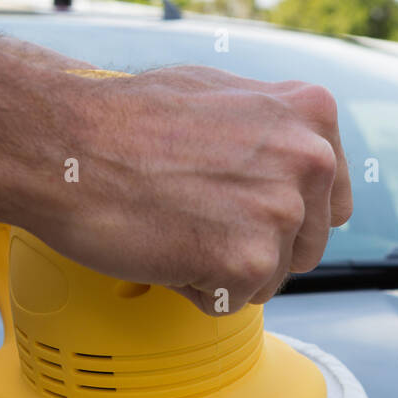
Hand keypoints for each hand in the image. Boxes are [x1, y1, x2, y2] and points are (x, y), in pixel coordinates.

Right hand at [27, 65, 353, 313]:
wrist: (66, 144)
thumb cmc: (126, 120)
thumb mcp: (223, 95)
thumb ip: (274, 133)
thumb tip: (296, 168)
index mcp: (311, 117)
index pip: (331, 201)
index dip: (286, 216)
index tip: (249, 211)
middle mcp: (309, 162)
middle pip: (303, 246)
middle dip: (255, 245)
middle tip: (198, 214)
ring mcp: (281, 213)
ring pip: (268, 279)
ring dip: (223, 268)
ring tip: (177, 223)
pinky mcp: (249, 262)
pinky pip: (232, 302)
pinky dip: (195, 288)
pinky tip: (166, 246)